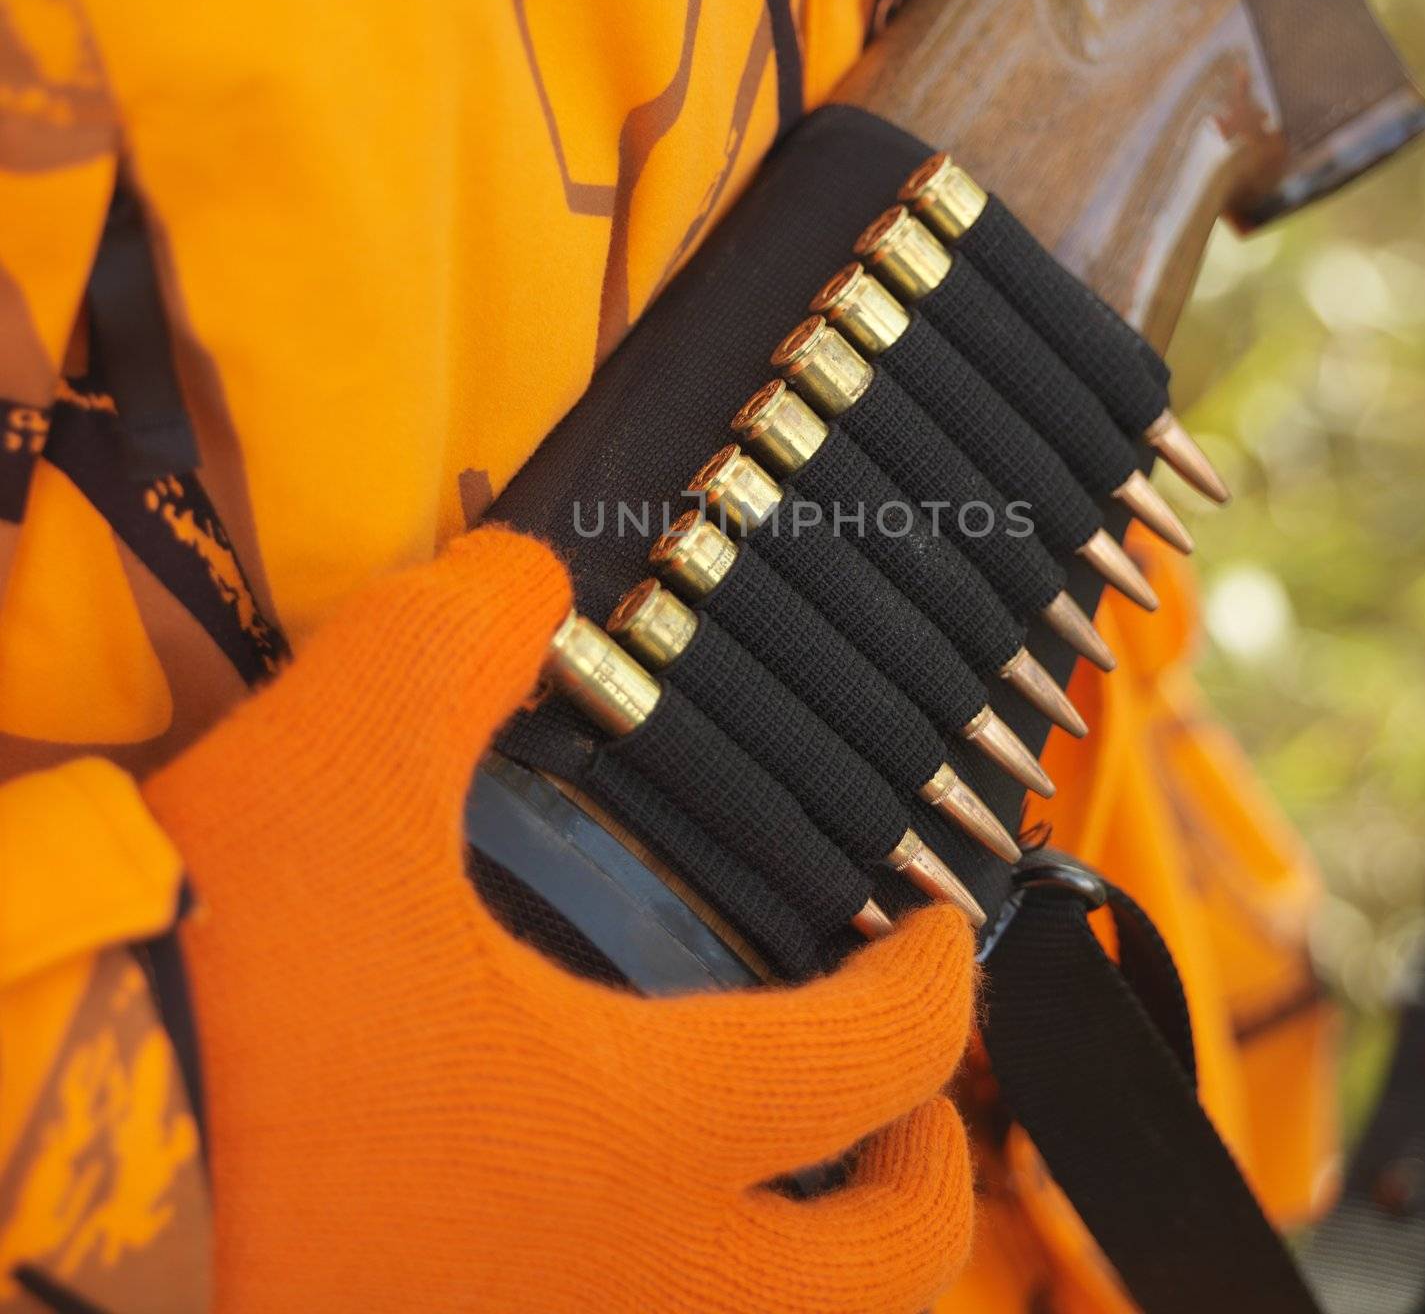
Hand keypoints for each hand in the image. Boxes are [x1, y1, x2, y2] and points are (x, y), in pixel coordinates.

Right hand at [144, 528, 975, 1312]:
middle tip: (907, 1104)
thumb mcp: (334, 762)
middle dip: (925, 1181)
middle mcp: (626, 1290)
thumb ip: (450, 638)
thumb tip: (523, 581)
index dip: (934, 986)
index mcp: (643, 1130)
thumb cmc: (202, 1002)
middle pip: (884, 1281)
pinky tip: (605, 1239)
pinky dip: (667, 1303)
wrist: (15, 1184)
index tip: (931, 940)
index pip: (876, 1059)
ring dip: (814, 1280)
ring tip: (788, 1195)